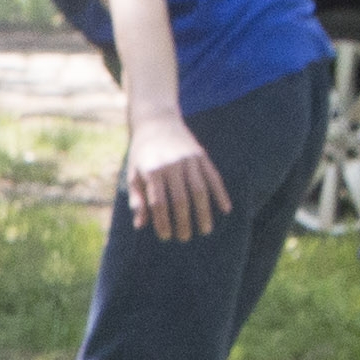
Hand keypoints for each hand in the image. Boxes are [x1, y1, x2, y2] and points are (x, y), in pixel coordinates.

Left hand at [122, 116, 230, 238]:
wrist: (157, 122)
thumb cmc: (142, 154)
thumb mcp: (133, 175)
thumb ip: (138, 200)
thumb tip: (141, 226)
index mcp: (152, 171)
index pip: (159, 203)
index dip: (162, 222)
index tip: (166, 237)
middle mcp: (172, 165)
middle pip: (180, 200)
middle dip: (184, 221)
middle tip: (185, 238)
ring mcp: (189, 160)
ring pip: (199, 191)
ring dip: (204, 212)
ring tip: (206, 230)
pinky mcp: (201, 156)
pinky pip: (214, 178)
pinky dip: (221, 194)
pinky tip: (225, 209)